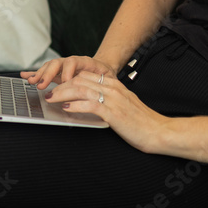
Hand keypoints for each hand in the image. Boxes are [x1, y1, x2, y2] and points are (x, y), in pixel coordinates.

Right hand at [20, 56, 113, 89]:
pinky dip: (34, 73)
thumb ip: (101, 82)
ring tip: (31, 81)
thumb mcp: (108, 79)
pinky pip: (44, 71)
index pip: (73, 62)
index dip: (67, 72)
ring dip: (39, 74)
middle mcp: (71, 62)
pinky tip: (24, 75)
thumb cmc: (107, 76)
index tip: (65, 82)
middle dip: (47, 73)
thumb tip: (98, 91)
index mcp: (84, 62)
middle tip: (41, 84)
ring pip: (49, 67)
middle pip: (57, 63)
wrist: (104, 69)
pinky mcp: (57, 73)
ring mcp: (63, 67)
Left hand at [43, 71, 168, 152]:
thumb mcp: (125, 105)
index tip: (57, 86)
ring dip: (63, 94)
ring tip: (51, 99)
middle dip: (61, 85)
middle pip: (80, 80)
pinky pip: (90, 105)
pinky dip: (75, 106)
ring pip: (82, 89)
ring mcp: (113, 99)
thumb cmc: (142, 122)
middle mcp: (113, 88)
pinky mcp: (113, 113)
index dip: (68, 80)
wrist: (159, 132)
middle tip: (49, 93)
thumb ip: (110, 100)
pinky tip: (66, 108)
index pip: (86, 76)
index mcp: (115, 85)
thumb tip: (91, 103)